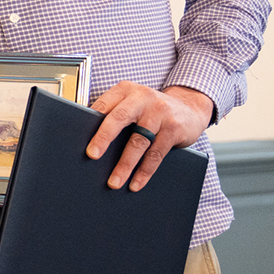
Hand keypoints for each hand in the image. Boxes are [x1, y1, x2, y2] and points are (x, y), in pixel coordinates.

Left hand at [86, 83, 213, 190]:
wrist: (190, 108)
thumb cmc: (152, 109)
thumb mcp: (132, 103)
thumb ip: (114, 113)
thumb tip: (87, 138)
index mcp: (126, 90)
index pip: (104, 105)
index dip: (92, 123)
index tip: (82, 140)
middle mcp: (142, 97)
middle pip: (119, 118)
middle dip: (104, 138)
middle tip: (92, 156)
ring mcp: (160, 112)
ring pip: (138, 142)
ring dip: (125, 165)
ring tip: (114, 182)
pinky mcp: (173, 128)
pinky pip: (156, 154)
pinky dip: (144, 171)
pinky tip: (136, 183)